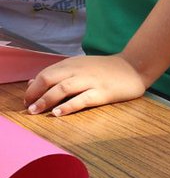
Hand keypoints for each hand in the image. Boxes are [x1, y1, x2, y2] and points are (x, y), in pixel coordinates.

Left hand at [24, 54, 146, 115]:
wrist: (135, 66)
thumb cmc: (106, 69)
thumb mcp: (80, 66)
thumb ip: (58, 74)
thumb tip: (32, 82)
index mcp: (72, 64)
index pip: (46, 74)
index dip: (33, 87)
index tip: (27, 100)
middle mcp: (79, 70)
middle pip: (50, 79)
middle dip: (35, 93)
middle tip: (28, 107)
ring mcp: (91, 81)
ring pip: (63, 88)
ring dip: (46, 100)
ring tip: (36, 111)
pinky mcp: (102, 92)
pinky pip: (82, 99)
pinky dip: (68, 106)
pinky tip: (58, 113)